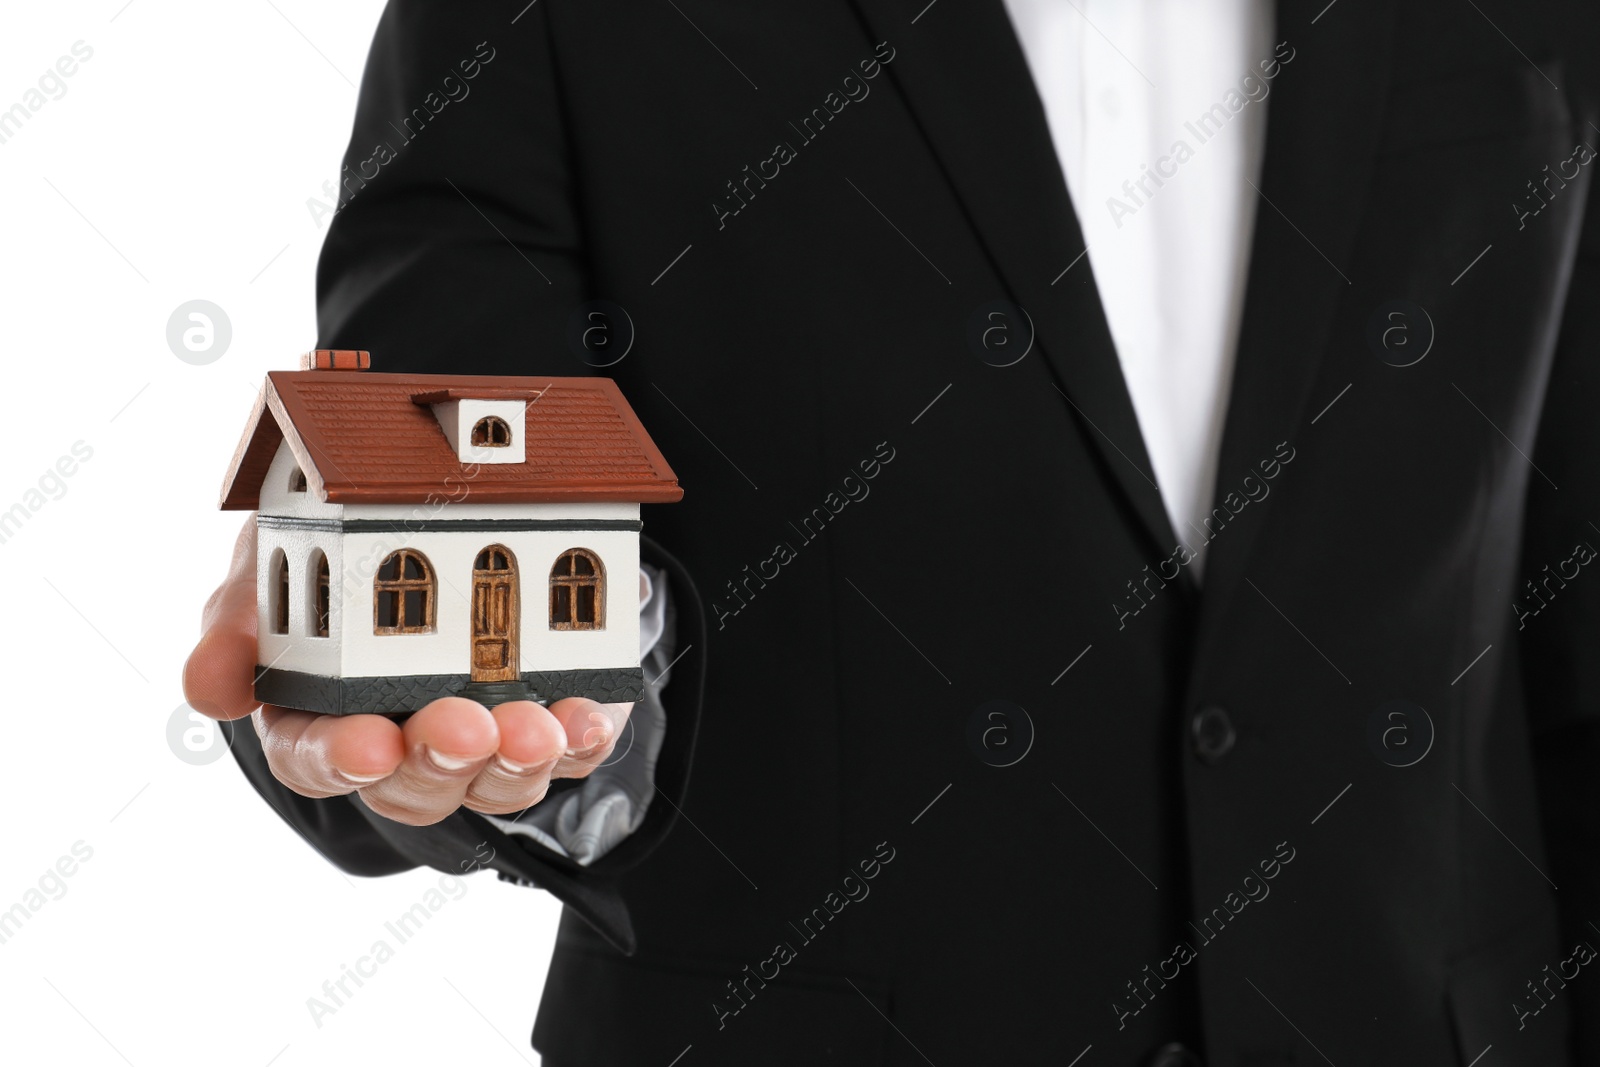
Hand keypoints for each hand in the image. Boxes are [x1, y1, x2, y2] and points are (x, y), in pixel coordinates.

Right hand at [183, 517, 633, 825]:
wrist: (450, 502)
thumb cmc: (342, 539)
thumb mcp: (278, 553)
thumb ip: (242, 616)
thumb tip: (211, 687)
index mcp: (318, 712)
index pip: (314, 759)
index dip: (339, 758)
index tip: (368, 744)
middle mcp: (401, 743)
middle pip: (413, 786)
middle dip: (439, 759)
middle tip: (463, 728)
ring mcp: (481, 743)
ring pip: (496, 783)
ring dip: (516, 760)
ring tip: (535, 726)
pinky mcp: (552, 723)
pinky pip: (569, 755)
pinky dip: (580, 741)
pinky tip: (588, 717)